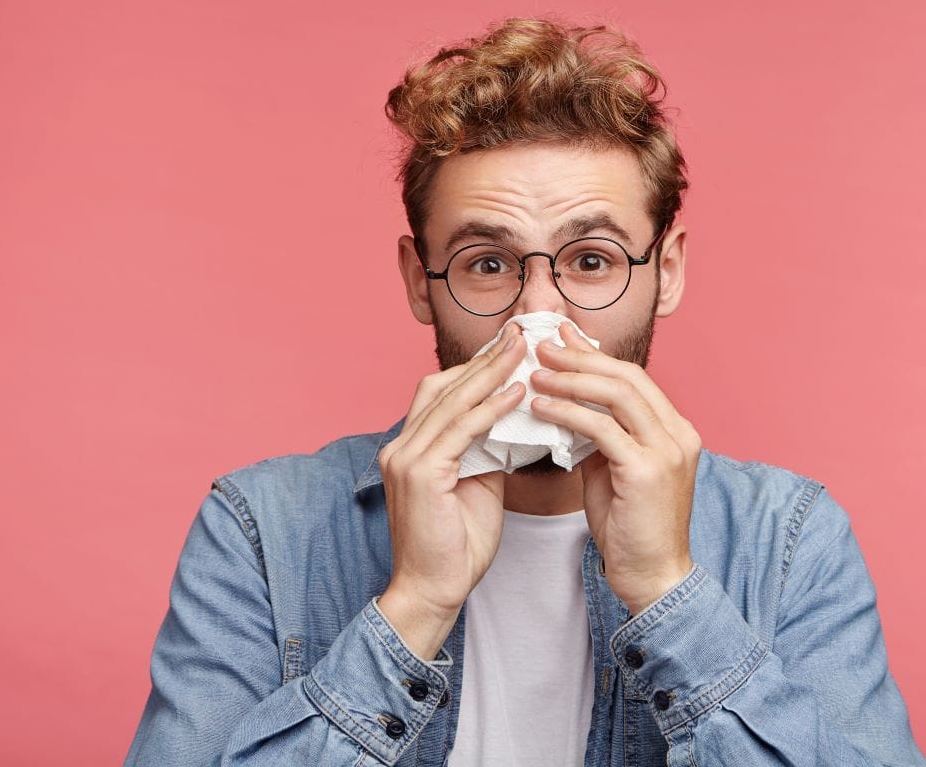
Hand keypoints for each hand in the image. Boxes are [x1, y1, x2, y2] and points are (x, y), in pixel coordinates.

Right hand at [377, 322, 526, 658]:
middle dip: (485, 358)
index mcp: (410, 447)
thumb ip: (486, 449)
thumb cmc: (456, 545)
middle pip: (444, 386)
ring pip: (452, 401)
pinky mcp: (420, 474)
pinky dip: (490, 408)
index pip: (443, 392)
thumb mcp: (476, 484)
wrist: (433, 591)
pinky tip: (517, 393)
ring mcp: (405, 457)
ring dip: (492, 372)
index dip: (477, 367)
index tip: (512, 346)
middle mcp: (400, 445)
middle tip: (521, 333)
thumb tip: (514, 419)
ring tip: (524, 350)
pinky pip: (461, 430)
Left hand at [530, 322, 699, 613]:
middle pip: (627, 377)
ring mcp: (667, 450)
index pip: (633, 378)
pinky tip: (540, 409)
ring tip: (534, 372)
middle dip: (581, 357)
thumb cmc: (630, 527)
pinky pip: (601, 429)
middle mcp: (678, 433)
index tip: (562, 338)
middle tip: (542, 346)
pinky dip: (567, 413)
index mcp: (675, 429)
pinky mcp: (646, 470)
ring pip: (616, 395)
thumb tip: (569, 403)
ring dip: (570, 379)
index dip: (595, 355)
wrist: (652, 576)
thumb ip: (602, 436)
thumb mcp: (615, 470)